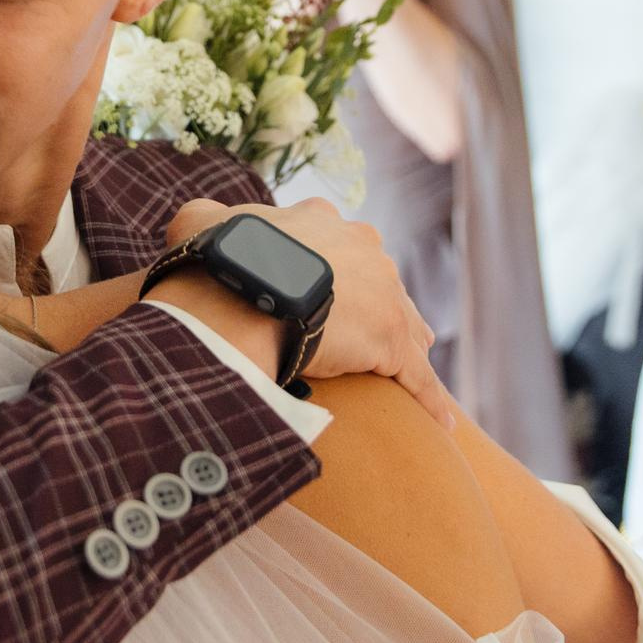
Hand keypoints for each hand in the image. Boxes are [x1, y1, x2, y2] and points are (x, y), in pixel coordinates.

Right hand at [165, 197, 451, 427]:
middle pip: (377, 280)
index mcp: (319, 221)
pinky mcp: (391, 338)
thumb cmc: (219, 257)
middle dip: (377, 302)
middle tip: (374, 327)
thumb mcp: (200, 223)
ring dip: (409, 344)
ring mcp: (382, 293)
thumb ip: (206, 220)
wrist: (242, 288)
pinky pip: (417, 375)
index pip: (334, 243)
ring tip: (412, 363)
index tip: (325, 282)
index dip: (331, 264)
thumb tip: (200, 224)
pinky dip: (429, 398)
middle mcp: (360, 247)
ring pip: (403, 323)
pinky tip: (442, 422)